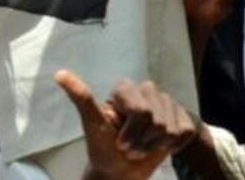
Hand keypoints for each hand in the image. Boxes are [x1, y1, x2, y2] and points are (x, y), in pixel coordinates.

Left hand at [56, 70, 196, 179]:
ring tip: (143, 147)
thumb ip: (81, 98)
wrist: (123, 171)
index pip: (141, 112)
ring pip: (171, 128)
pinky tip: (160, 145)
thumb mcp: (92, 123)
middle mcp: (146, 90)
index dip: (131, 134)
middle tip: (131, 146)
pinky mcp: (181, 116)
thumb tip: (58, 74)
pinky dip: (173, 146)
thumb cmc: (104, 147)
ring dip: (156, 146)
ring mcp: (165, 102)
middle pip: (157, 121)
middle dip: (143, 142)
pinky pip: (185, 131)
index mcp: (125, 88)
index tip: (118, 141)